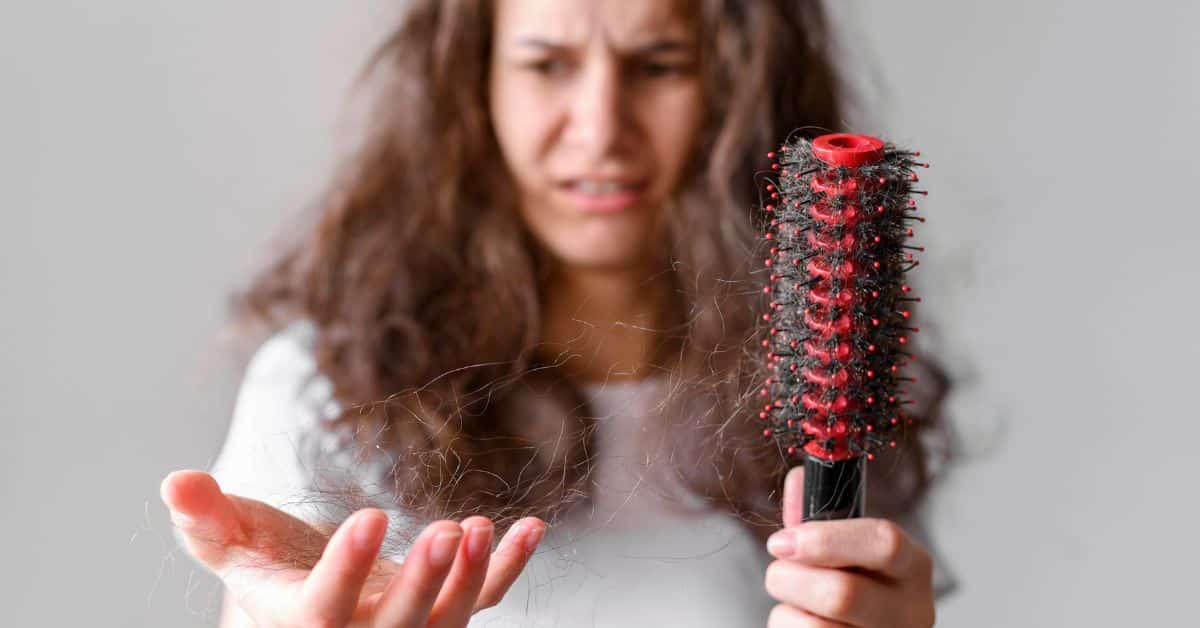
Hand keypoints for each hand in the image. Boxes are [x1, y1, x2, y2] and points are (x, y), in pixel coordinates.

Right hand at [161, 470, 545, 626]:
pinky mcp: (442, 611)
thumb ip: (205, 518)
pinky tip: (531, 528)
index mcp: (300, 622)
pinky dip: (509, 567)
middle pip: (398, 624)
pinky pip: (485, 599)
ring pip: (446, 620)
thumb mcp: (231, 543)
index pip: (323, 610)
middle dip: (424, 582)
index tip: (371, 516)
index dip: (348, 569)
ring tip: (483, 527)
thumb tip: (175, 481)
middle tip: (449, 531)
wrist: (310, 599)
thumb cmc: (266, 565)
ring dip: (472, 578)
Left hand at [763, 466, 934, 626]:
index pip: (885, 543)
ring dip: (786, 610)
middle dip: (790, 579)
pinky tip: (802, 625)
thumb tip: (797, 479)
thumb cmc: (853, 583)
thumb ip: (819, 513)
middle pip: (842, 595)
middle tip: (777, 574)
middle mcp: (912, 611)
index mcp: (912, 566)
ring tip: (793, 604)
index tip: (783, 541)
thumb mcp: (845, 546)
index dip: (825, 540)